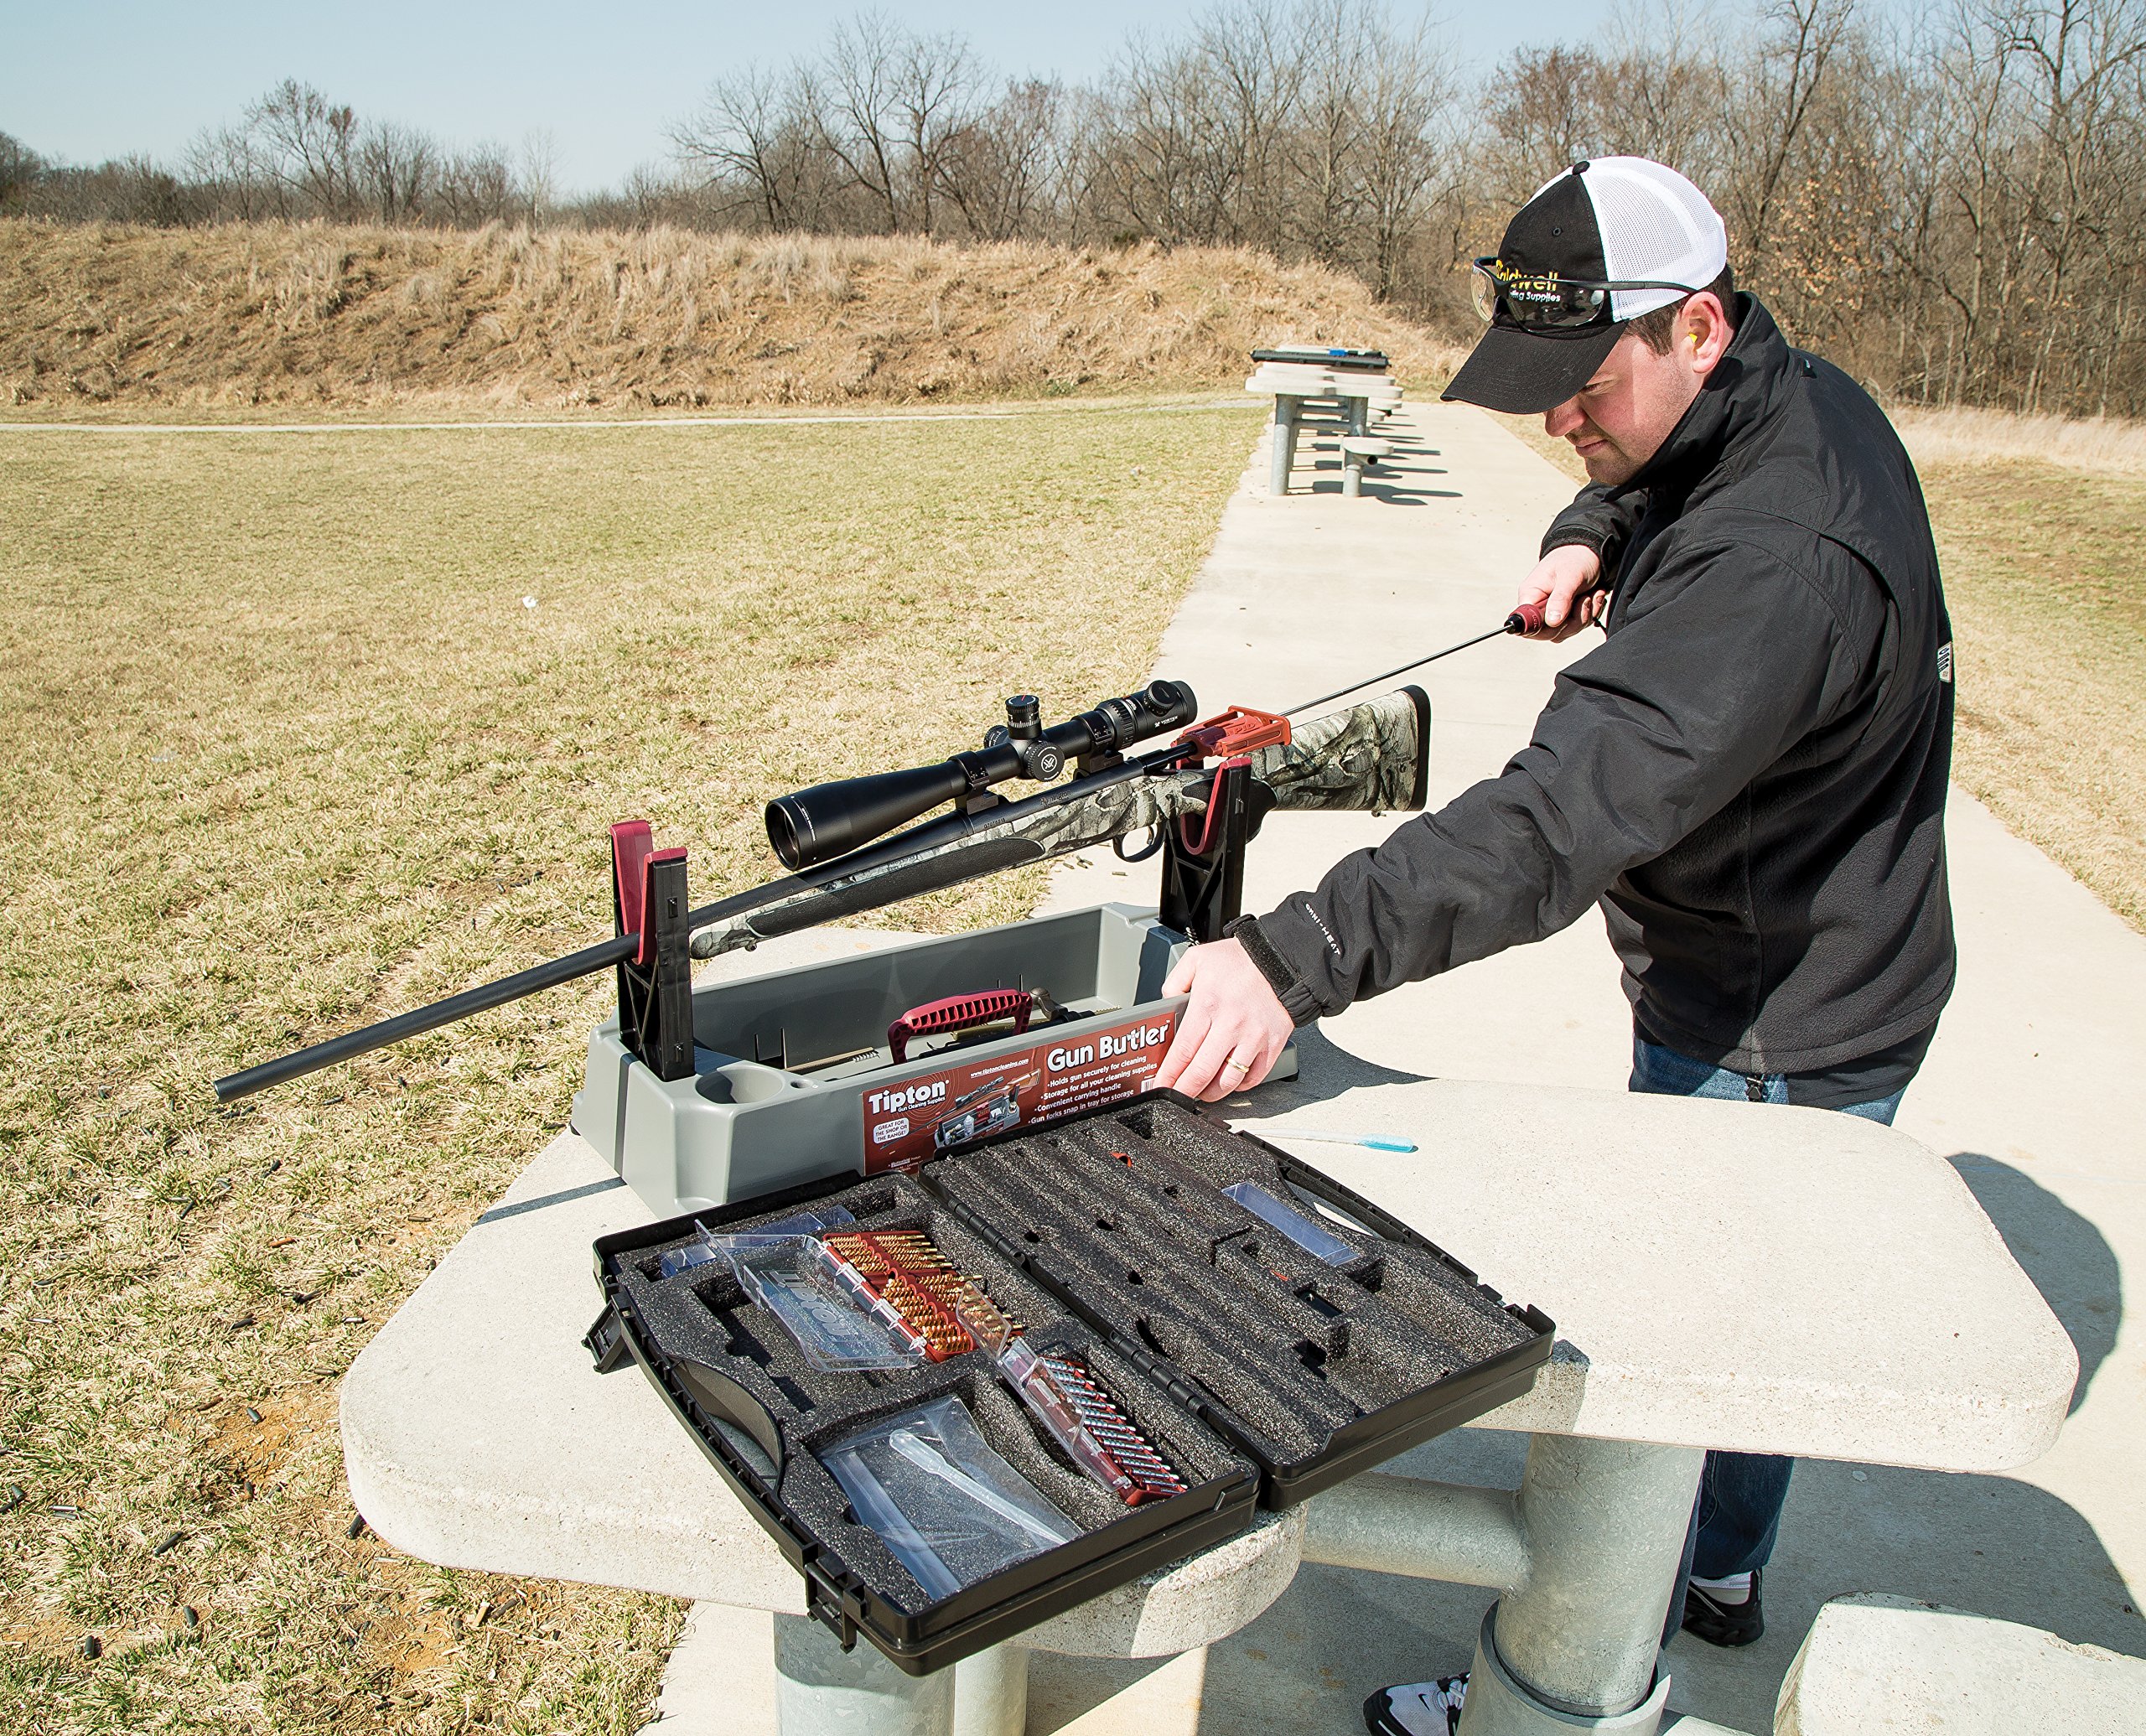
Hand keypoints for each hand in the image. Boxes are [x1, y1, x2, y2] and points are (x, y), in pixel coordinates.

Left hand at [1149, 938, 1293, 1102]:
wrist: (1281, 959)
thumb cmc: (1240, 960)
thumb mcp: (1197, 959)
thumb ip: (1175, 981)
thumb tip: (1166, 1003)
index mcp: (1208, 1005)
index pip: (1183, 1051)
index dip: (1169, 1074)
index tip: (1161, 1084)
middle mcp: (1231, 1025)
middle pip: (1202, 1072)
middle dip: (1184, 1091)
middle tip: (1175, 1095)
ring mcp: (1254, 1038)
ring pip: (1228, 1081)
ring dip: (1211, 1093)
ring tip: (1201, 1092)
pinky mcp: (1273, 1045)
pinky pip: (1254, 1077)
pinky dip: (1240, 1086)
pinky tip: (1229, 1081)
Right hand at [1516, 544, 1606, 642]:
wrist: (1590, 554)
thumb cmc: (1575, 559)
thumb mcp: (1569, 575)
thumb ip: (1560, 598)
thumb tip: (1552, 622)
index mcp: (1530, 595)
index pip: (1525, 623)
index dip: (1539, 627)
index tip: (1558, 620)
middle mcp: (1538, 607)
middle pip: (1548, 633)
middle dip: (1571, 621)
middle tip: (1582, 599)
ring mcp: (1553, 614)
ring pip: (1565, 632)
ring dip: (1584, 615)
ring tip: (1589, 594)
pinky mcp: (1566, 617)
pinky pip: (1577, 627)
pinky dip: (1590, 613)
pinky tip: (1593, 597)